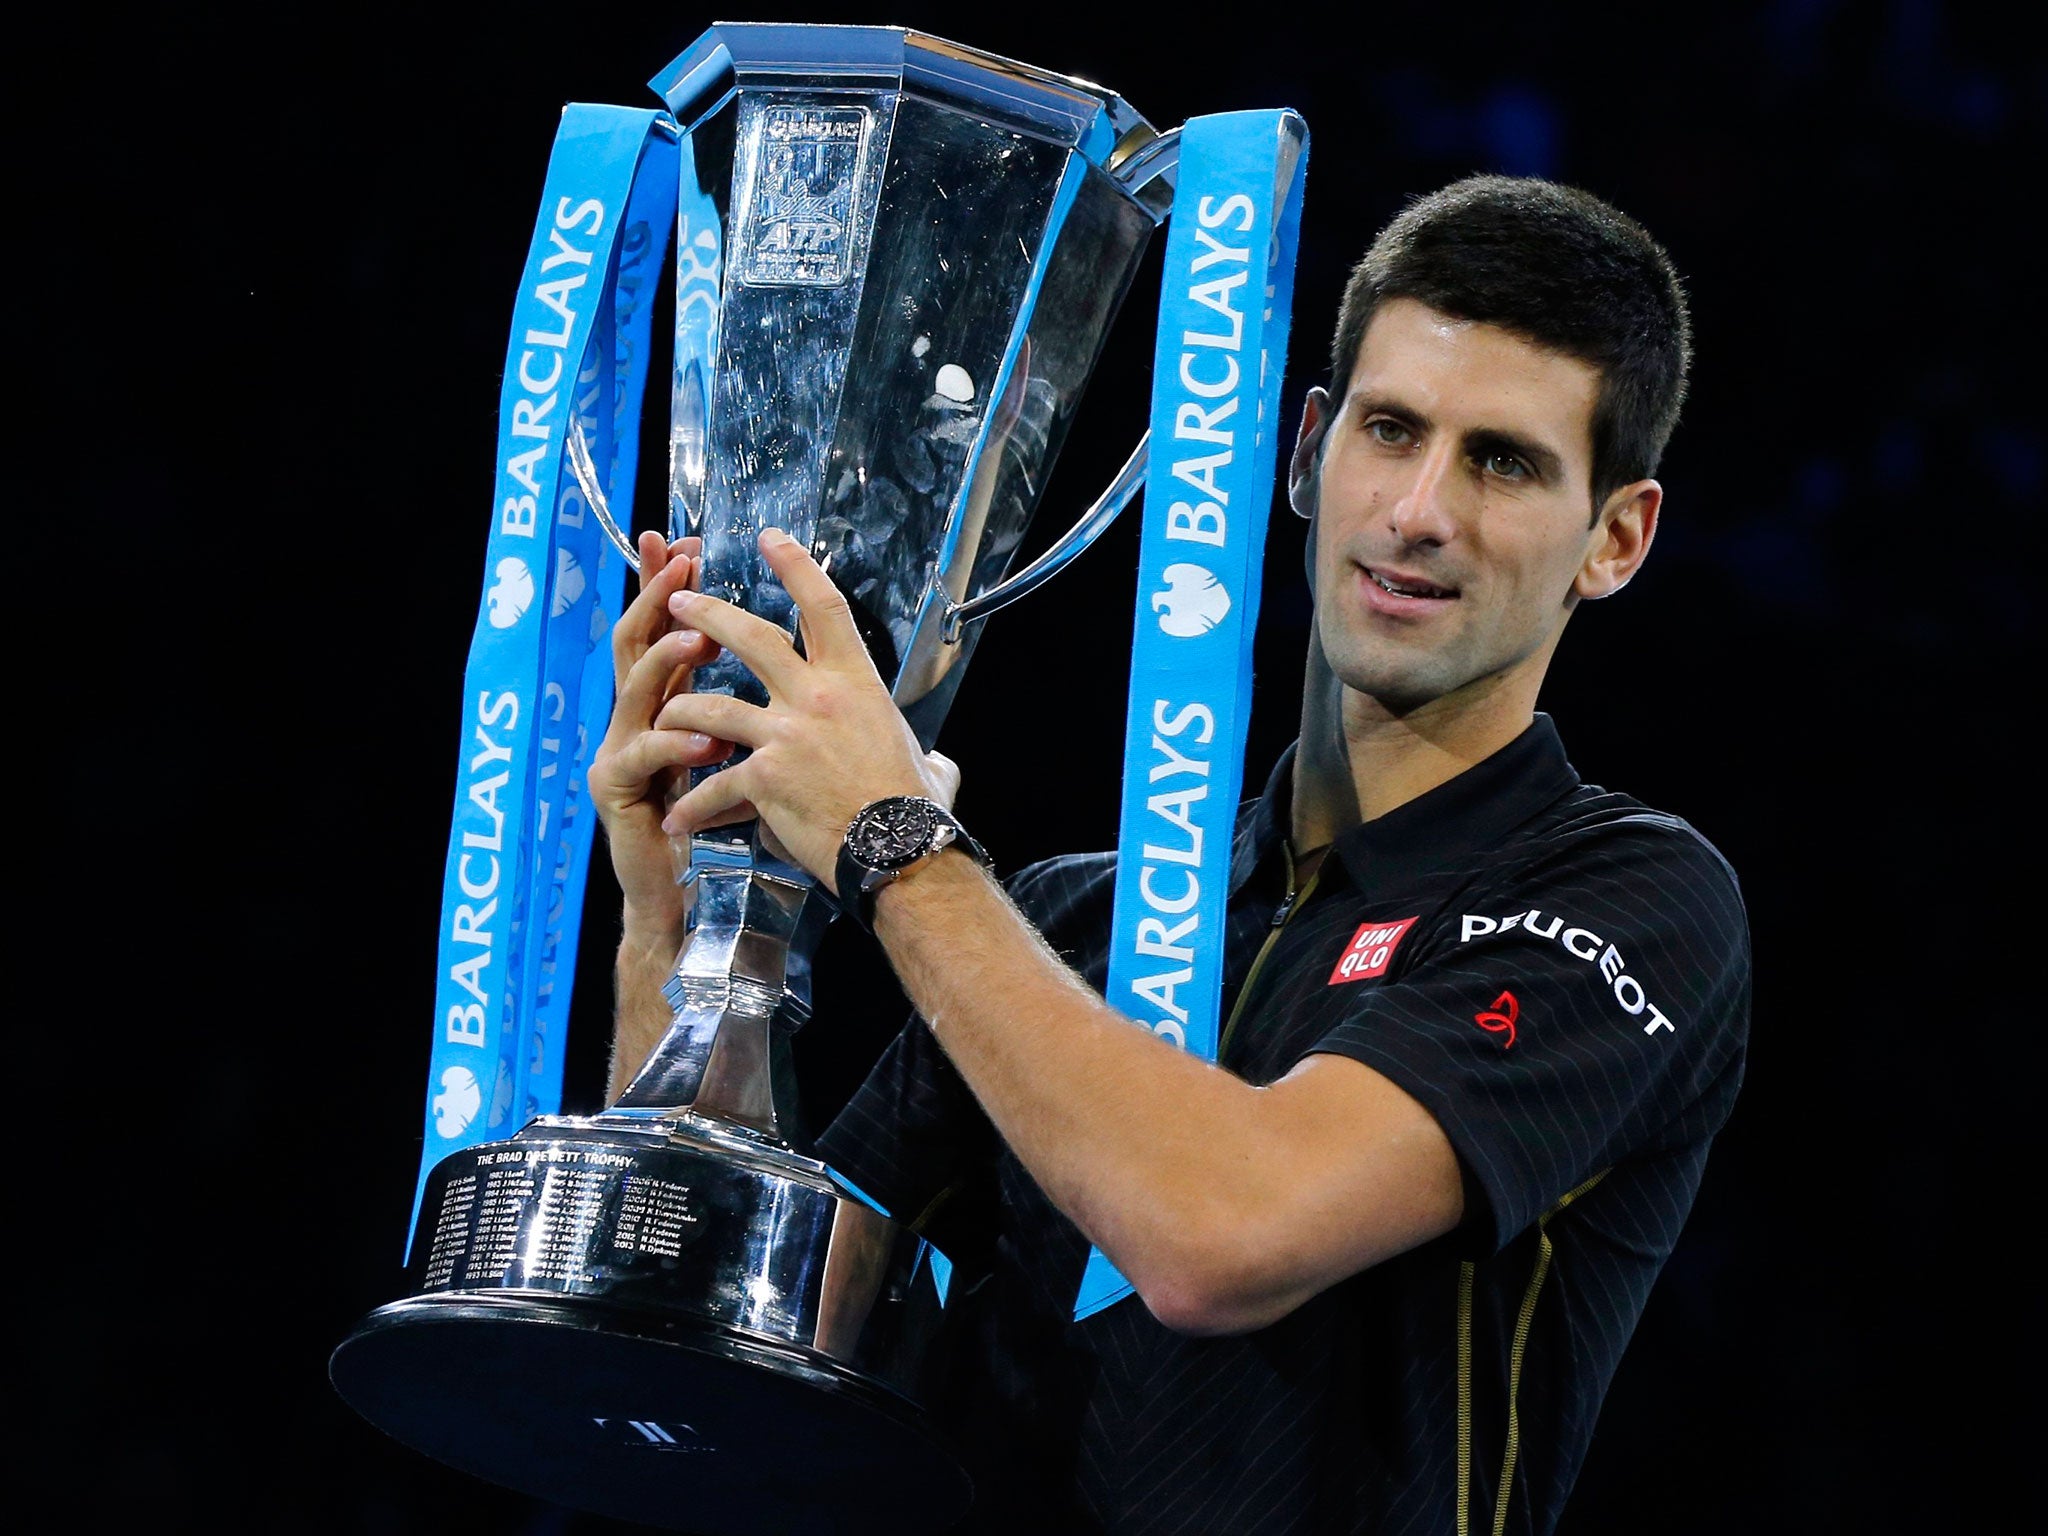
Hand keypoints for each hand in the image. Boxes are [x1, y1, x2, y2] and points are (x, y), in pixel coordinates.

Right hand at [588, 530, 731, 940]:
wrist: (679, 897)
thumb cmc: (716, 825)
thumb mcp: (733, 754)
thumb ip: (743, 710)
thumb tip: (790, 660)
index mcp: (663, 703)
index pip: (662, 627)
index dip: (668, 583)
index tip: (690, 542)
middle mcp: (633, 717)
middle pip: (636, 638)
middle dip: (658, 594)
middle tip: (683, 560)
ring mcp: (618, 749)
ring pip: (636, 687)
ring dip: (669, 656)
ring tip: (701, 636)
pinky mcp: (616, 788)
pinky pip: (644, 754)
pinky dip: (676, 743)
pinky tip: (707, 741)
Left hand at [657, 528, 960, 888]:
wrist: (900, 852)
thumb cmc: (917, 810)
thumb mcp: (927, 763)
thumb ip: (923, 754)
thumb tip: (936, 766)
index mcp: (856, 683)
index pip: (824, 606)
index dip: (795, 565)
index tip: (771, 538)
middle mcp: (816, 698)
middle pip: (751, 638)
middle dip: (708, 614)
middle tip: (679, 601)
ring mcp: (786, 736)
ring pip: (712, 705)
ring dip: (680, 705)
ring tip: (660, 710)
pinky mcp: (763, 779)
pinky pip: (713, 785)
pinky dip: (693, 804)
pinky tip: (676, 818)